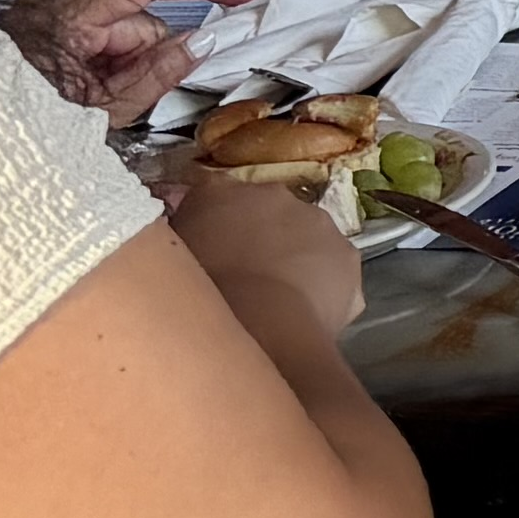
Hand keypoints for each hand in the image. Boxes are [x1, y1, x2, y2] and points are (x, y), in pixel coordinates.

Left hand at [24, 0, 200, 118]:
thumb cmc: (34, 129)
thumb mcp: (106, 109)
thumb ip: (158, 73)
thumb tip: (202, 41)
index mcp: (70, 21)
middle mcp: (55, 8)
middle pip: (139, 19)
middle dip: (150, 55)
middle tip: (129, 93)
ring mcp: (47, 18)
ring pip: (121, 31)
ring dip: (126, 64)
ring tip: (99, 98)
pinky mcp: (44, 30)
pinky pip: (97, 38)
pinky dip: (106, 64)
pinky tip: (89, 89)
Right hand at [169, 169, 366, 341]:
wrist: (260, 325)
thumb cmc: (200, 293)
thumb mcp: (170, 259)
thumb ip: (177, 236)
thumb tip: (178, 226)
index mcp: (223, 192)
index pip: (215, 198)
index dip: (213, 223)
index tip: (209, 247)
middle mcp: (278, 197)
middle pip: (267, 214)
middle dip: (258, 239)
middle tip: (242, 276)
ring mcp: (320, 225)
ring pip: (305, 239)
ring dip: (294, 260)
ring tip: (273, 301)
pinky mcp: (348, 258)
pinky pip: (331, 272)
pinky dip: (320, 288)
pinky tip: (301, 315)